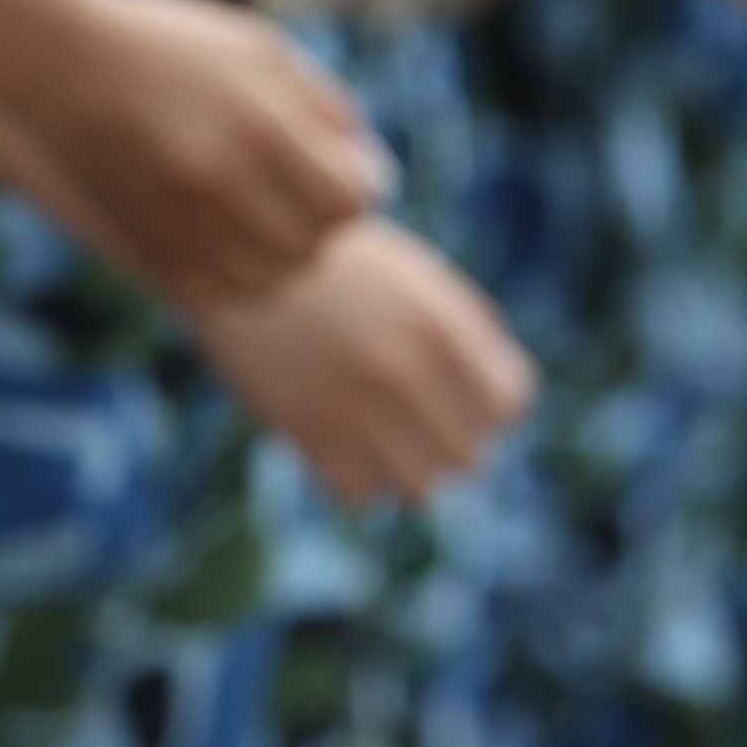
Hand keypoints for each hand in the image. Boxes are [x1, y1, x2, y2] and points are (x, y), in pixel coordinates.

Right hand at [31, 0, 385, 307]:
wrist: (62, 61)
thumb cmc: (173, 46)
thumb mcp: (262, 51)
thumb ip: (324, 109)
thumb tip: (369, 169)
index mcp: (259, 127)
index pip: (348, 201)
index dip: (358, 188)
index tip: (345, 171)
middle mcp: (220, 182)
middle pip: (312, 246)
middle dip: (320, 224)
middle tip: (302, 195)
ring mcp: (178, 223)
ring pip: (269, 282)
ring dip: (281, 256)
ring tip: (264, 217)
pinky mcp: (143, 248)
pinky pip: (215, 294)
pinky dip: (234, 276)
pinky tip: (225, 237)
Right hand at [190, 218, 533, 509]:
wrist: (238, 252)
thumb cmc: (333, 264)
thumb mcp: (414, 279)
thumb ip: (462, 337)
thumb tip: (498, 409)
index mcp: (441, 322)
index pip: (508, 402)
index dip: (489, 401)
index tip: (460, 388)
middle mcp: (406, 367)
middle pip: (468, 456)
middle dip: (449, 441)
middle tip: (415, 416)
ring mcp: (356, 403)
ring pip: (420, 487)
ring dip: (406, 468)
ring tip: (382, 437)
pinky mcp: (305, 430)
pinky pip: (359, 494)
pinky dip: (357, 478)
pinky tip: (340, 441)